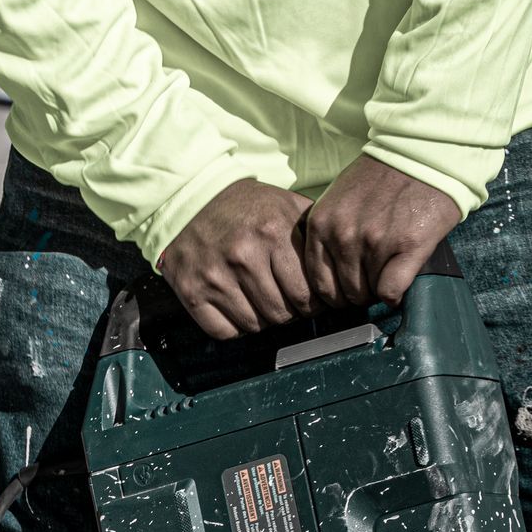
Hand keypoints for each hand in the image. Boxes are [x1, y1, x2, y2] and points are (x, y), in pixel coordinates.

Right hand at [156, 178, 312, 339]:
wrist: (191, 200)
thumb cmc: (246, 207)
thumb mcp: (286, 205)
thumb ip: (314, 234)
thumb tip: (340, 268)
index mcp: (272, 232)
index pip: (306, 294)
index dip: (312, 303)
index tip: (309, 300)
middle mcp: (243, 254)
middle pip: (282, 314)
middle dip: (289, 313)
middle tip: (286, 302)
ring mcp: (214, 275)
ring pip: (255, 326)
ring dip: (262, 319)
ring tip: (261, 300)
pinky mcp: (191, 291)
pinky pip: (225, 331)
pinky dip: (234, 326)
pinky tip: (237, 305)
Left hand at [302, 156, 459, 309]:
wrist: (419, 155)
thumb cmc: (380, 177)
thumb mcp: (337, 198)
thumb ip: (328, 232)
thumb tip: (329, 277)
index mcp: (320, 223)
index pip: (317, 283)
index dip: (335, 291)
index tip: (348, 287)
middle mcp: (343, 235)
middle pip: (343, 293)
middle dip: (358, 293)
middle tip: (372, 279)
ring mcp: (374, 242)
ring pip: (368, 294)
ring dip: (378, 290)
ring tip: (389, 271)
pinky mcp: (406, 246)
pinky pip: (391, 291)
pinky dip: (397, 293)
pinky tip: (402, 280)